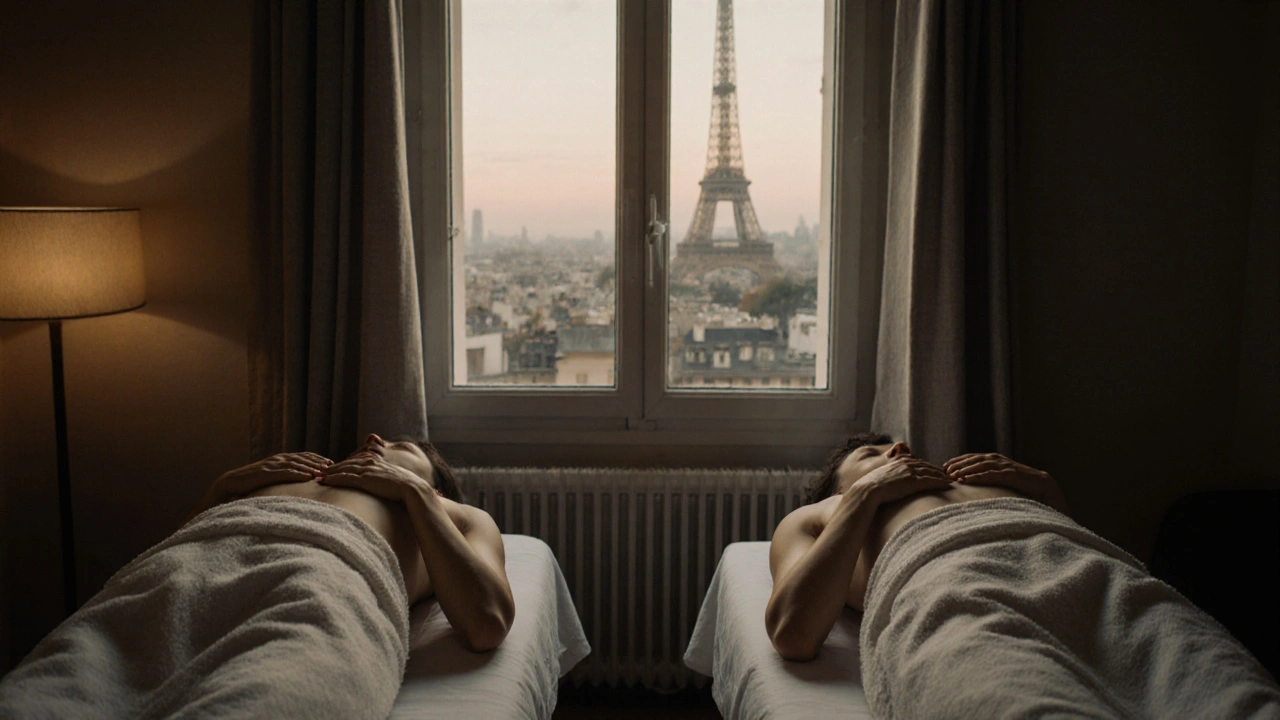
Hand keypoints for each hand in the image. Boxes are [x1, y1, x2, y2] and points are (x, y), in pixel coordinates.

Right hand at [212, 452, 331, 499]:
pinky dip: (298, 474)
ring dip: (311, 467)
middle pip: (302, 458)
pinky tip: (308, 477)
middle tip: (332, 466)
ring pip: (296, 464)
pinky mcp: (266, 472)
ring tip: (324, 472)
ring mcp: (271, 465)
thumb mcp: (272, 476)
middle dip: (318, 462)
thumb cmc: (253, 483)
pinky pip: (285, 472)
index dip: (317, 458)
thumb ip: (285, 475)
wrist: (231, 483)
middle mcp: (278, 459)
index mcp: (280, 459)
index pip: (303, 456)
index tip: (331, 463)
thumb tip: (303, 479)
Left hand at [318, 451, 435, 502]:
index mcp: (376, 462)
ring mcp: (367, 470)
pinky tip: (324, 481)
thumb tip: (381, 486)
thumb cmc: (404, 489)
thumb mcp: (392, 480)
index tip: (332, 468)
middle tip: (318, 470)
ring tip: (317, 476)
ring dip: (329, 472)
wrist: (412, 489)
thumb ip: (383, 479)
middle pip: (346, 464)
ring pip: (343, 469)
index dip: (342, 465)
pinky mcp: (365, 479)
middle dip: (332, 467)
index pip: (355, 462)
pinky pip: (345, 478)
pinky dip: (332, 479)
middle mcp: (370, 463)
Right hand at [851, 456, 953, 504]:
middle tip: (948, 475)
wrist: (868, 490)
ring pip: (932, 472)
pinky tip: (949, 485)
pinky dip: (942, 482)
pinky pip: (932, 480)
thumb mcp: (879, 477)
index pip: (918, 462)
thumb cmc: (870, 487)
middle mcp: (906, 463)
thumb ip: (887, 476)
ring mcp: (911, 471)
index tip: (935, 470)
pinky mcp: (914, 481)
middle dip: (938, 470)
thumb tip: (886, 483)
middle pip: (927, 466)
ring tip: (952, 480)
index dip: (928, 467)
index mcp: (898, 461)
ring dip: (943, 476)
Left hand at [943, 453, 1067, 512]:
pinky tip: (966, 480)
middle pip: (974, 459)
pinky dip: (977, 476)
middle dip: (959, 464)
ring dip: (965, 469)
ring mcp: (1005, 466)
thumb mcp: (1001, 480)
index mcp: (995, 460)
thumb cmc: (1020, 486)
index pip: (972, 458)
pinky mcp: (1011, 475)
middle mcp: (999, 460)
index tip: (944, 466)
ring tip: (952, 475)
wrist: (1044, 487)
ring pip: (981, 465)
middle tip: (945, 470)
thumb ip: (988, 477)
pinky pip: (991, 474)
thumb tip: (967, 482)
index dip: (958, 461)